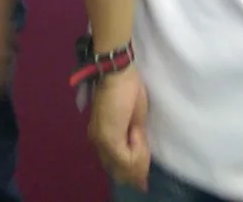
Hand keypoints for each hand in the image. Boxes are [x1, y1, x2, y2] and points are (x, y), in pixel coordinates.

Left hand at [88, 67, 150, 187]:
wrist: (118, 73)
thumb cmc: (127, 89)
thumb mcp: (135, 119)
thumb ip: (135, 138)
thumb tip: (140, 155)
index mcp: (101, 135)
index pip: (116, 164)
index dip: (133, 169)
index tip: (142, 168)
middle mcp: (98, 141)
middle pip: (119, 169)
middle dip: (135, 168)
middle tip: (144, 155)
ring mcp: (101, 140)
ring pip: (123, 166)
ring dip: (137, 157)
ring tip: (140, 136)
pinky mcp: (108, 138)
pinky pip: (126, 157)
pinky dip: (137, 150)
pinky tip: (137, 133)